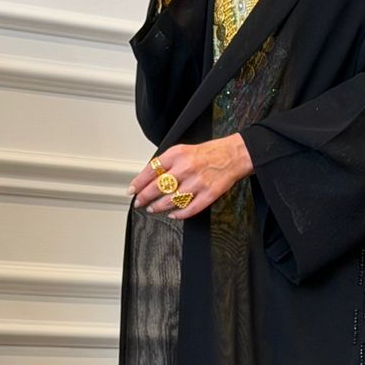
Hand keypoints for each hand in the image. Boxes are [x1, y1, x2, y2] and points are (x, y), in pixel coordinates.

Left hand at [129, 134, 254, 220]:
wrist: (233, 155)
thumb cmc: (209, 153)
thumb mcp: (183, 150)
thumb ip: (167, 163)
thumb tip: (149, 177)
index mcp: (177, 155)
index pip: (151, 170)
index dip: (138, 182)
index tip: (132, 190)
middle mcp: (186, 168)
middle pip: (158, 187)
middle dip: (144, 197)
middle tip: (139, 202)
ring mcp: (197, 182)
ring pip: (171, 200)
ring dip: (159, 206)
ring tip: (153, 208)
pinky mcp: (208, 194)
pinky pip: (190, 208)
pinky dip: (179, 214)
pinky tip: (173, 214)